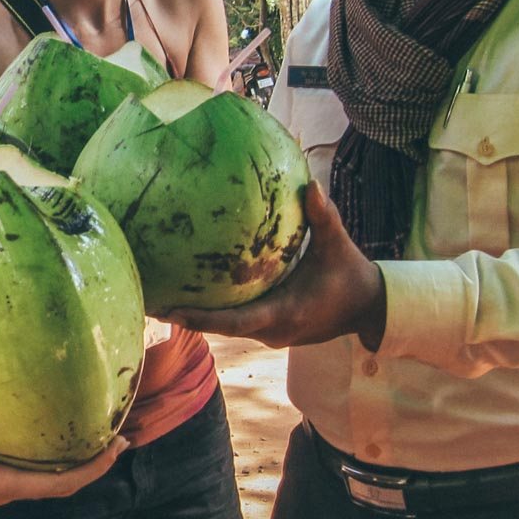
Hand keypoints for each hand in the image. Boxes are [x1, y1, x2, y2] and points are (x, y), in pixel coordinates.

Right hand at [0, 364, 126, 518]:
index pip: (59, 484)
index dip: (93, 468)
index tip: (120, 446)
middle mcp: (2, 487)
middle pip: (63, 479)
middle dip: (93, 457)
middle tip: (120, 427)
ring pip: (46, 472)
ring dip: (70, 453)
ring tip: (91, 421)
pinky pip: (25, 462)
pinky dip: (42, 446)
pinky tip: (42, 420)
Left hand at [162, 181, 386, 350]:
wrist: (369, 309)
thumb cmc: (351, 275)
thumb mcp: (337, 245)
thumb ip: (323, 217)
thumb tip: (310, 183)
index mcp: (285, 313)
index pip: (235, 322)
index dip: (203, 318)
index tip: (172, 311)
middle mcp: (273, 330)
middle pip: (220, 329)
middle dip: (185, 318)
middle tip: (149, 301)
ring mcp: (271, 334)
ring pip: (225, 328)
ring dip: (195, 317)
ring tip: (158, 300)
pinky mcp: (271, 331)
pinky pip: (236, 323)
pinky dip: (213, 313)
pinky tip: (189, 294)